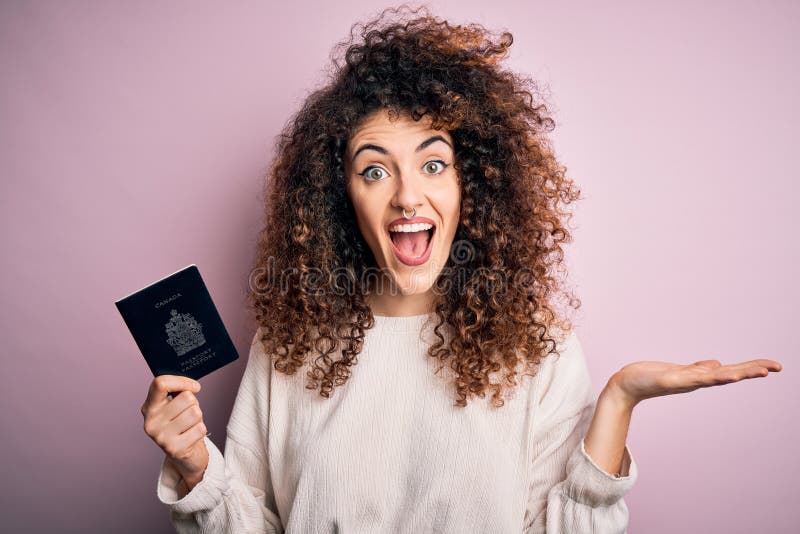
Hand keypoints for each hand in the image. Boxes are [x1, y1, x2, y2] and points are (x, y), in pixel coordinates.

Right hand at [141, 375, 208, 488]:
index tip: (194, 386)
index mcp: (149, 407)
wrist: (184, 455)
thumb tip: (191, 385)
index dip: (182, 381)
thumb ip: (179, 391)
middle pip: (186, 397)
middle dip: (194, 404)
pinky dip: (201, 430)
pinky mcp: (173, 449)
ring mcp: (160, 437)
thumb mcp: (176, 404)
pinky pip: (200, 428)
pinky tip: (191, 436)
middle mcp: (150, 422)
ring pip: (195, 412)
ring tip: (190, 425)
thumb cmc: (182, 423)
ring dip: (198, 418)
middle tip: (188, 413)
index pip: (161, 384)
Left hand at [607, 357, 782, 408]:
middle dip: (753, 370)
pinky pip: (692, 376)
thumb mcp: (679, 371)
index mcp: (699, 377)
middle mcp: (696, 381)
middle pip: (730, 375)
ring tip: (760, 370)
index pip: (730, 371)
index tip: (772, 366)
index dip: (751, 368)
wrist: (627, 385)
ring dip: (738, 373)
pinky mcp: (670, 380)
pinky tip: (720, 369)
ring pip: (717, 377)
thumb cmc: (651, 377)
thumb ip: (698, 368)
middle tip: (777, 367)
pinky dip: (708, 373)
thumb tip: (718, 364)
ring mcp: (685, 382)